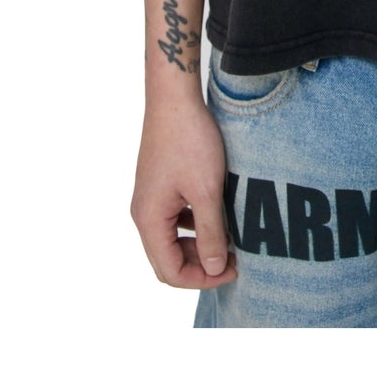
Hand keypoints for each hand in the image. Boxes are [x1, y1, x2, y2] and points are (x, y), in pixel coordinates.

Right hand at [131, 95, 237, 288]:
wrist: (174, 97)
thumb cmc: (189, 140)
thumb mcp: (207, 190)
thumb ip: (211, 233)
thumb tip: (214, 269)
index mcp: (149, 219)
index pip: (170, 271)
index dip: (202, 278)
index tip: (232, 269)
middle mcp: (143, 213)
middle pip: (167, 259)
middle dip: (199, 266)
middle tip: (233, 259)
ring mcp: (149, 198)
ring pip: (170, 240)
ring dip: (197, 246)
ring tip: (228, 240)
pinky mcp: (158, 184)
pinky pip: (172, 219)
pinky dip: (192, 226)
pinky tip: (215, 216)